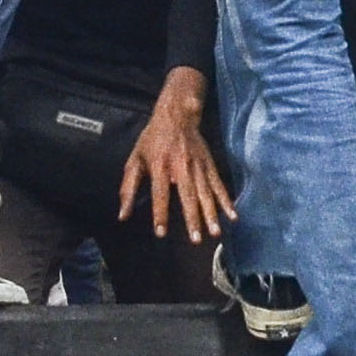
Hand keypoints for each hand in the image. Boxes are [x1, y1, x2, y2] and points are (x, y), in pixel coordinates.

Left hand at [118, 81, 237, 242]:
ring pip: (206, 193)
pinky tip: (232, 216)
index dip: (160, 213)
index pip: (160, 193)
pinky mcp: (209, 164)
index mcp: (159, 164)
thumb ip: (128, 188)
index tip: (161, 233)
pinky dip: (226, 201)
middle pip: (188, 195)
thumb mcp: (135, 160)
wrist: (176, 116)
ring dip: (211, 214)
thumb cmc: (152, 140)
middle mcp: (181, 165)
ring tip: (215, 233)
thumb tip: (122, 215)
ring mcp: (198, 165)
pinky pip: (219, 185)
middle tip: (196, 240)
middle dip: (193, 218)